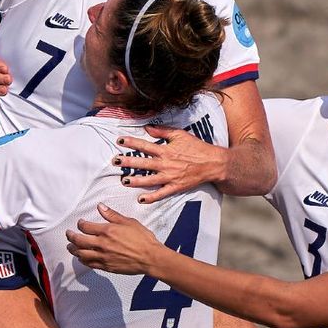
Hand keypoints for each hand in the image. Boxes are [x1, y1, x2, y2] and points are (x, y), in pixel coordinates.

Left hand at [66, 204, 162, 274]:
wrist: (150, 257)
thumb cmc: (142, 239)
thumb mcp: (128, 222)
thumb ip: (112, 215)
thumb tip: (101, 207)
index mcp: (107, 231)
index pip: (86, 227)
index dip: (80, 224)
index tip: (80, 223)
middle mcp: (102, 244)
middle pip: (79, 241)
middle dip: (71, 236)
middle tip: (68, 234)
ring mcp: (103, 257)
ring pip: (81, 254)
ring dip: (73, 250)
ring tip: (70, 247)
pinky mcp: (106, 266)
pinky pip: (89, 264)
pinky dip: (83, 260)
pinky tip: (81, 258)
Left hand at [112, 126, 227, 203]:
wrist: (213, 163)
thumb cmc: (197, 147)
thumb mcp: (180, 134)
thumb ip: (162, 131)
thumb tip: (147, 127)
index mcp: (166, 150)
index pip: (145, 145)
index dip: (131, 142)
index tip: (119, 141)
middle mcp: (166, 163)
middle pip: (143, 163)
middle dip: (128, 162)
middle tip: (115, 161)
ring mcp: (170, 176)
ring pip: (149, 180)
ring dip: (135, 180)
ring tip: (124, 181)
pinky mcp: (176, 187)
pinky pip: (161, 194)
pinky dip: (151, 198)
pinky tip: (141, 199)